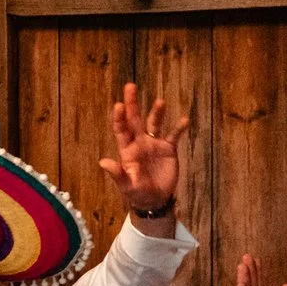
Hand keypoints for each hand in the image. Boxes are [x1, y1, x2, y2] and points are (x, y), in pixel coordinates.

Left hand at [99, 82, 189, 214]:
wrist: (155, 199)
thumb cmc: (137, 193)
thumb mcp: (126, 185)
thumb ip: (116, 173)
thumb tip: (103, 161)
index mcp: (127, 150)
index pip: (121, 130)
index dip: (119, 118)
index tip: (118, 105)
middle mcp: (139, 143)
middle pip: (135, 120)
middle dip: (132, 104)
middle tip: (130, 86)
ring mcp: (154, 144)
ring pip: (154, 124)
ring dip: (157, 112)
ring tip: (159, 101)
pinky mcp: (168, 149)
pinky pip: (174, 136)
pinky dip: (178, 128)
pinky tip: (184, 120)